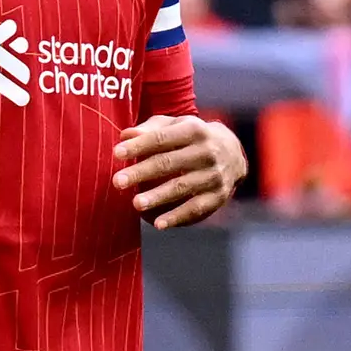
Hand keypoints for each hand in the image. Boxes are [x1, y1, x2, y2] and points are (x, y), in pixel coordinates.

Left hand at [113, 114, 245, 228]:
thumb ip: (150, 130)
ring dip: (158, 196)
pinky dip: (177, 217)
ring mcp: (214, 175)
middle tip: (117, 182)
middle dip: (141, 172)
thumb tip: (125, 136)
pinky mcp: (218, 196)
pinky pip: (196, 208)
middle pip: (169, 163)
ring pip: (182, 187)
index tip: (116, 154)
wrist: (234, 153)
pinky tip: (158, 224)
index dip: (139, 145)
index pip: (161, 138)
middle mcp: (207, 152)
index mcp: (194, 130)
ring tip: (135, 204)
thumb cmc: (191, 138)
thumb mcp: (176, 126)